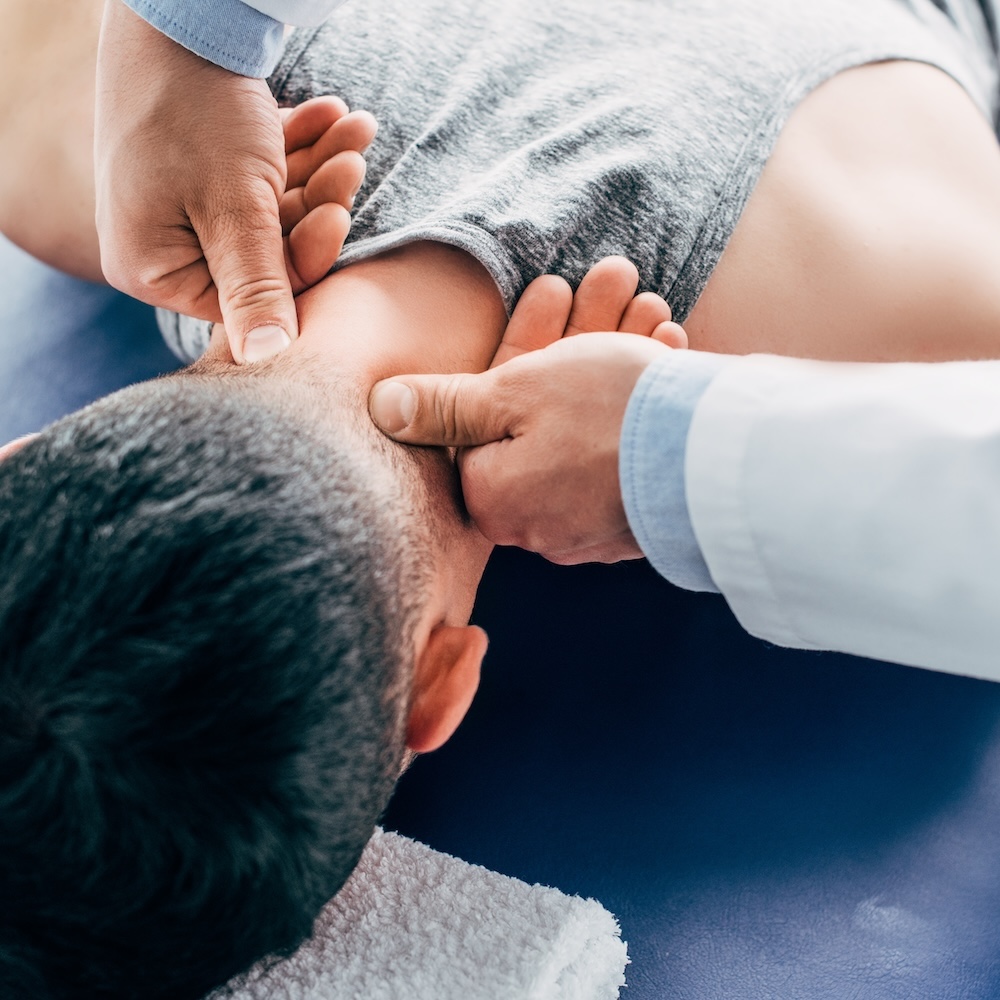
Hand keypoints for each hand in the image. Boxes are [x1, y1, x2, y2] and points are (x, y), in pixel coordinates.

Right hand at [94, 0, 371, 362]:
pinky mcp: (207, 171)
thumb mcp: (234, 209)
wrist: (178, 13)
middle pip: (268, 250)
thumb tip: (268, 361)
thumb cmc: (196, 112)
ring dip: (321, 169)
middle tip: (353, 157)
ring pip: (274, 209)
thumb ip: (256, 286)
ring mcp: (185, 206)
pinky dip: (300, 148)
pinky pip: (265, 176)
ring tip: (353, 124)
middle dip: (320, 200)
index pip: (251, 296)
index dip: (303, 260)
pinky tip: (331, 114)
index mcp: (155, 268)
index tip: (339, 216)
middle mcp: (166, 245)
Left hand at [369, 258, 684, 563]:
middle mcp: (535, 523)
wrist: (719, 460)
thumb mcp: (515, 392)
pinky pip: (618, 451)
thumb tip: (381, 410)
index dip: (520, 342)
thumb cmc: (610, 416)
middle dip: (574, 337)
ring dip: (611, 357)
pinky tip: (662, 349)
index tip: (552, 289)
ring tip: (647, 304)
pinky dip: (635, 401)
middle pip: (538, 417)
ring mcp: (588, 527)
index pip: (481, 417)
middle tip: (612, 281)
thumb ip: (445, 405)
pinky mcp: (633, 522)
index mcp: (493, 496)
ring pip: (584, 426)